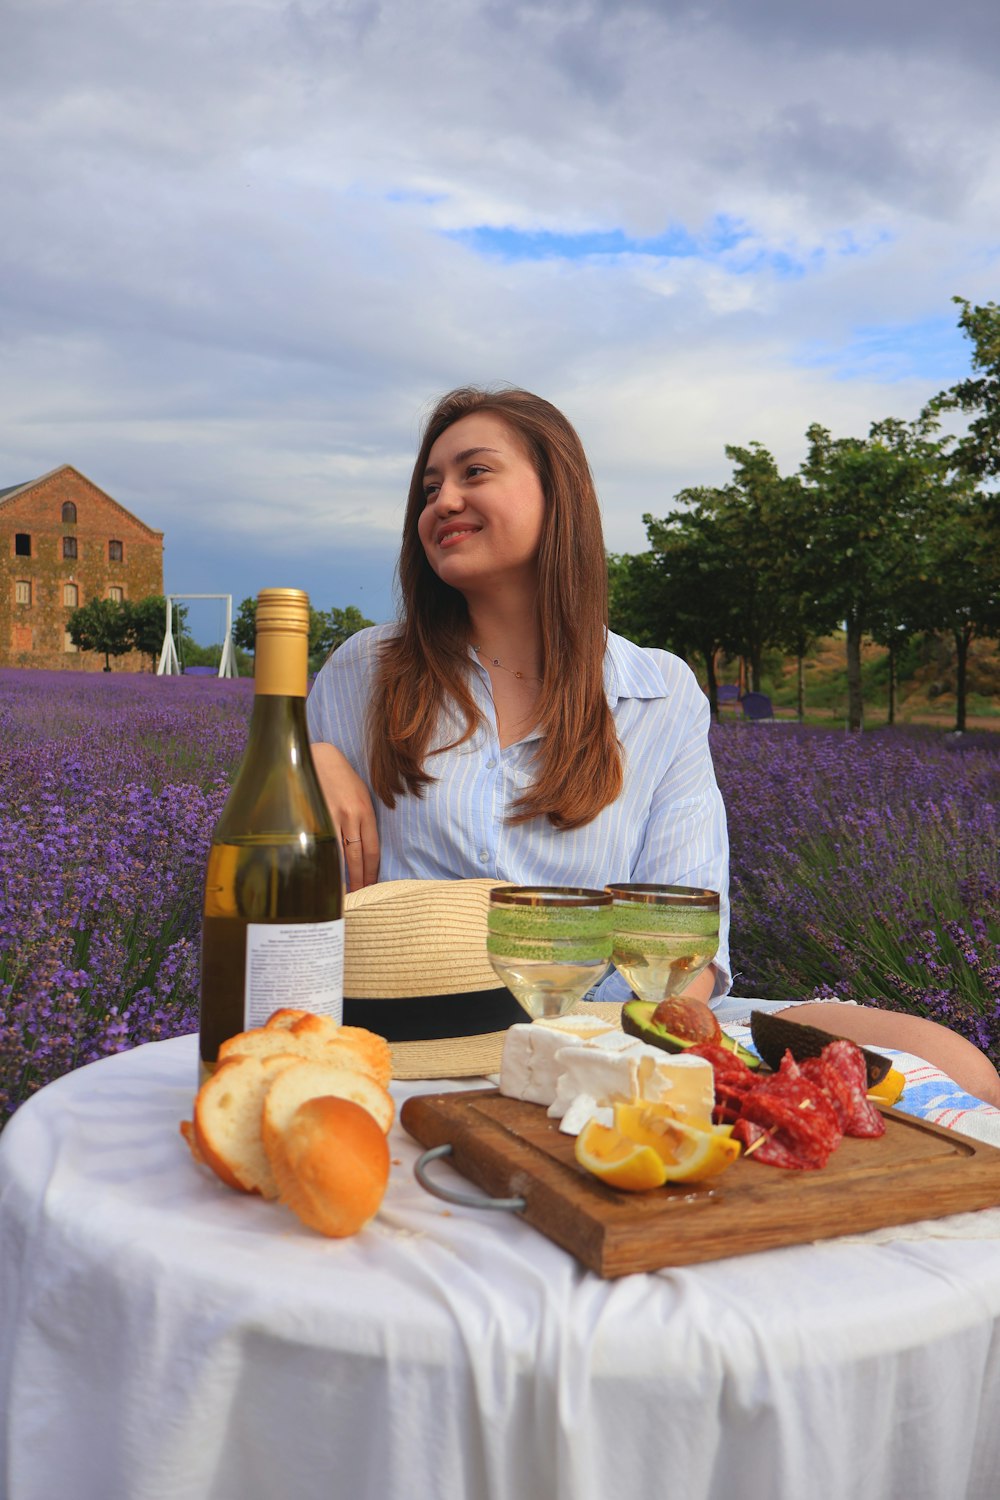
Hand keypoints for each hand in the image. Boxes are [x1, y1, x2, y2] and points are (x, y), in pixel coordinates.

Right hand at [310, 741, 379, 888]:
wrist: (319, 758)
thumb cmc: (342, 778)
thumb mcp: (362, 795)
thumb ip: (365, 820)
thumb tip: (365, 848)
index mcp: (365, 812)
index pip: (372, 850)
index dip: (372, 871)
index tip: (372, 886)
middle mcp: (350, 817)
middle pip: (357, 857)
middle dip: (359, 880)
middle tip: (360, 897)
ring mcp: (331, 818)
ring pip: (339, 856)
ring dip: (343, 877)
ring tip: (345, 894)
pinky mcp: (315, 818)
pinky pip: (322, 846)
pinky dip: (325, 863)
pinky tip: (325, 876)